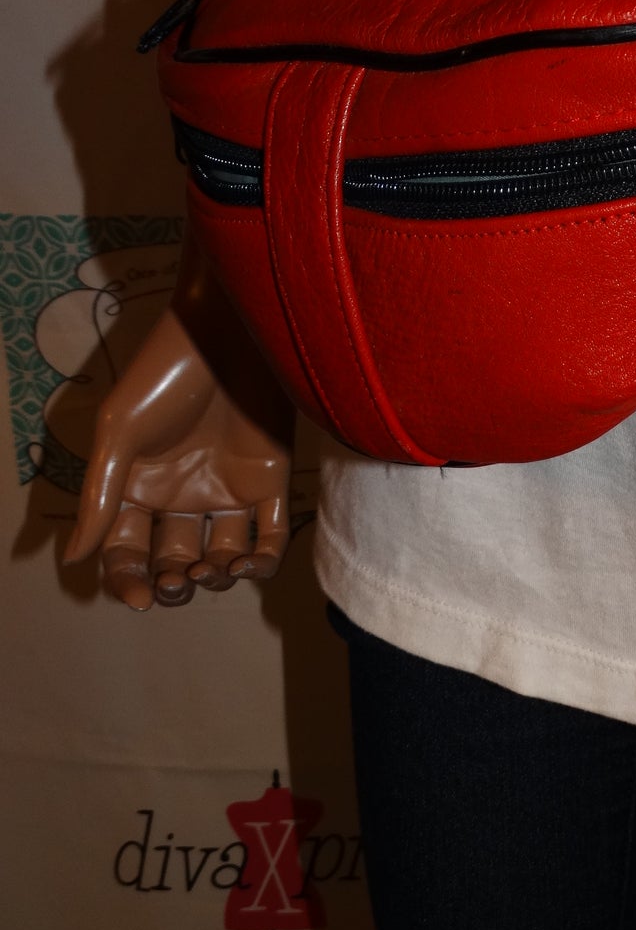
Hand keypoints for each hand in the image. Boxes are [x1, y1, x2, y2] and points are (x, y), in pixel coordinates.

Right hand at [64, 293, 291, 610]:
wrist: (231, 332)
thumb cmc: (166, 373)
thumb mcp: (120, 433)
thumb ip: (101, 498)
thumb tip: (72, 558)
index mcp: (136, 486)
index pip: (126, 550)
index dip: (127, 580)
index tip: (139, 598)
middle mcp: (180, 494)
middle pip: (172, 561)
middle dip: (173, 583)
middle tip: (178, 584)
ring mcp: (226, 490)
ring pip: (220, 557)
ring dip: (216, 578)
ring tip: (213, 569)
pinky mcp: (269, 482)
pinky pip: (269, 536)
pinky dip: (263, 562)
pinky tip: (250, 563)